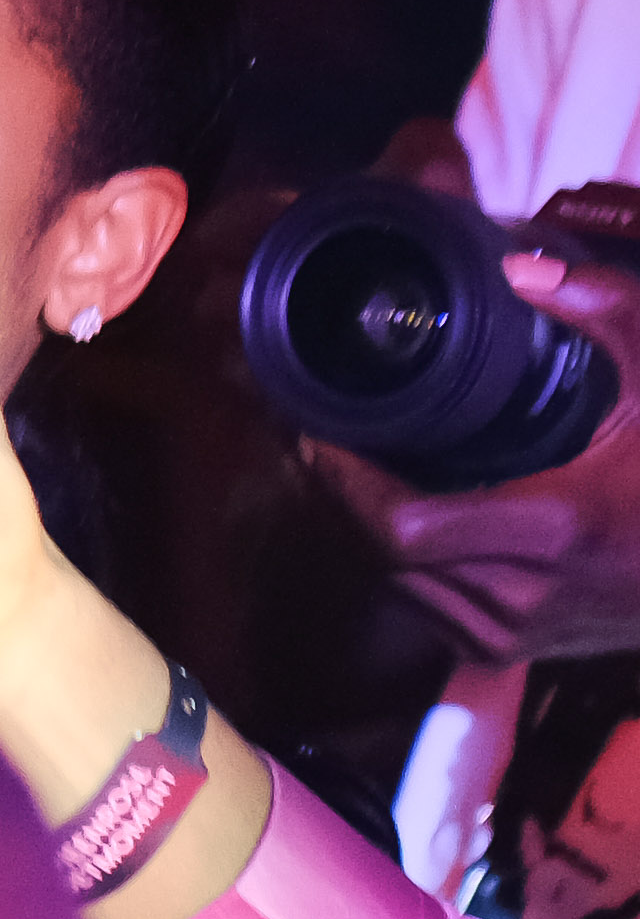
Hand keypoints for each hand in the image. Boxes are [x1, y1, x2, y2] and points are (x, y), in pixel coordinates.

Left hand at [325, 253, 639, 661]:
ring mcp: (520, 632)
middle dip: (336, 492)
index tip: (318, 425)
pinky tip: (386, 510)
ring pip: (397, 587)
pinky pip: (424, 609)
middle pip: (384, 555)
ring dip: (358, 528)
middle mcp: (527, 594)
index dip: (345, 481)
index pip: (405, 527)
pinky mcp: (515, 651)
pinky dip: (394, 563)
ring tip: (338, 459)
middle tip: (310, 426)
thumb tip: (520, 267)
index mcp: (557, 529)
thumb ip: (607, 311)